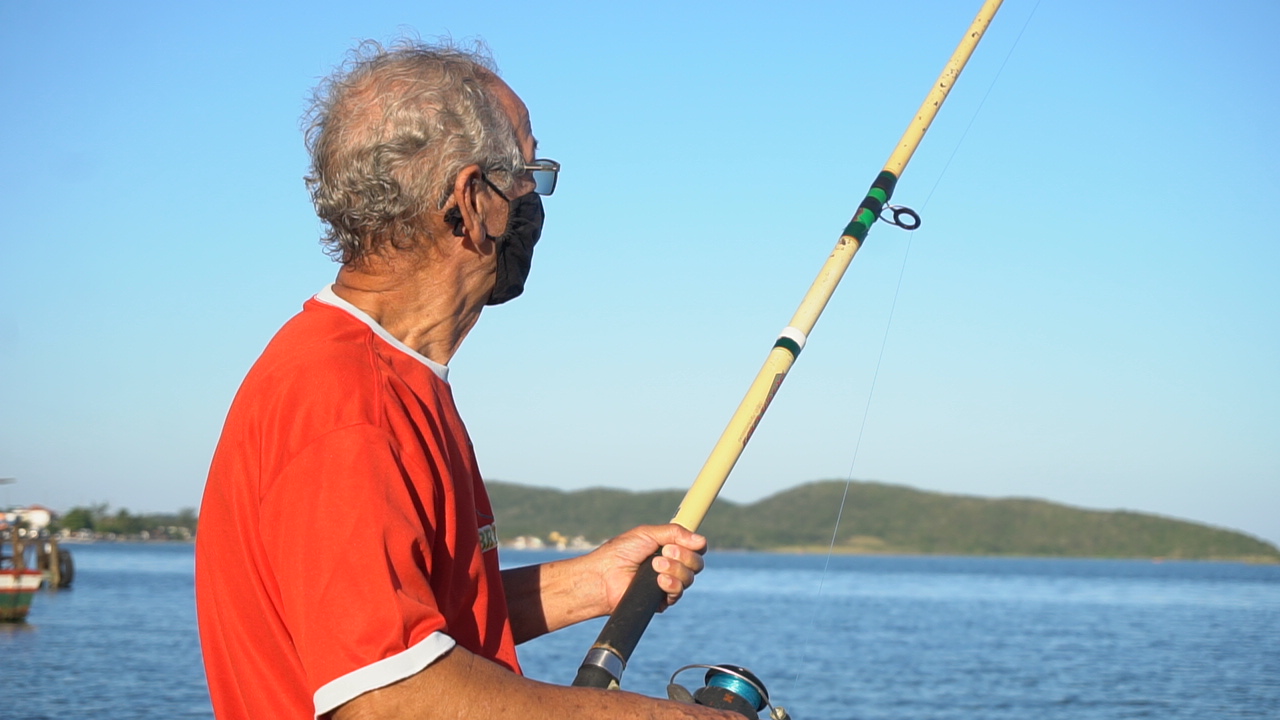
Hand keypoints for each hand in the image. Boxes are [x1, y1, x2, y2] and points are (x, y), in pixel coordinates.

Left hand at [588, 524, 707, 614]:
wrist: (604, 575)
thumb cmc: (620, 552)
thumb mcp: (647, 534)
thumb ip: (675, 533)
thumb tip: (702, 540)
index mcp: (669, 548)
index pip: (696, 548)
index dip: (696, 545)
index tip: (689, 541)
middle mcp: (672, 566)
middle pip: (697, 563)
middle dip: (685, 556)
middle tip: (665, 551)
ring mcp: (668, 583)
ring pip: (690, 578)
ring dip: (676, 569)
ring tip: (655, 565)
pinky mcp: (662, 600)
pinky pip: (678, 593)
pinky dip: (672, 585)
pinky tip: (659, 581)